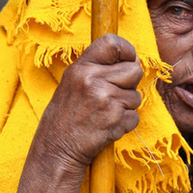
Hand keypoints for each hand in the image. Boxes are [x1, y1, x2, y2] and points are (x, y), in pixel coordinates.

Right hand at [30, 34, 142, 172]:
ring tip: (104, 115)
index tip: (128, 60)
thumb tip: (134, 62)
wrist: (57, 149)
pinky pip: (134, 117)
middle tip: (112, 96)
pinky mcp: (115, 119)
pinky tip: (106, 127)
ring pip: (136, 96)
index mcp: (81, 68)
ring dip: (125, 108)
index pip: (112, 43)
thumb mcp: (73, 84)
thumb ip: (99, 70)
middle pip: (134, 70)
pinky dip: (125, 124)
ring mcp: (105, 99)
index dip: (127, 50)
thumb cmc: (66, 117)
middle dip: (130, 84)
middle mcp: (93, 80)